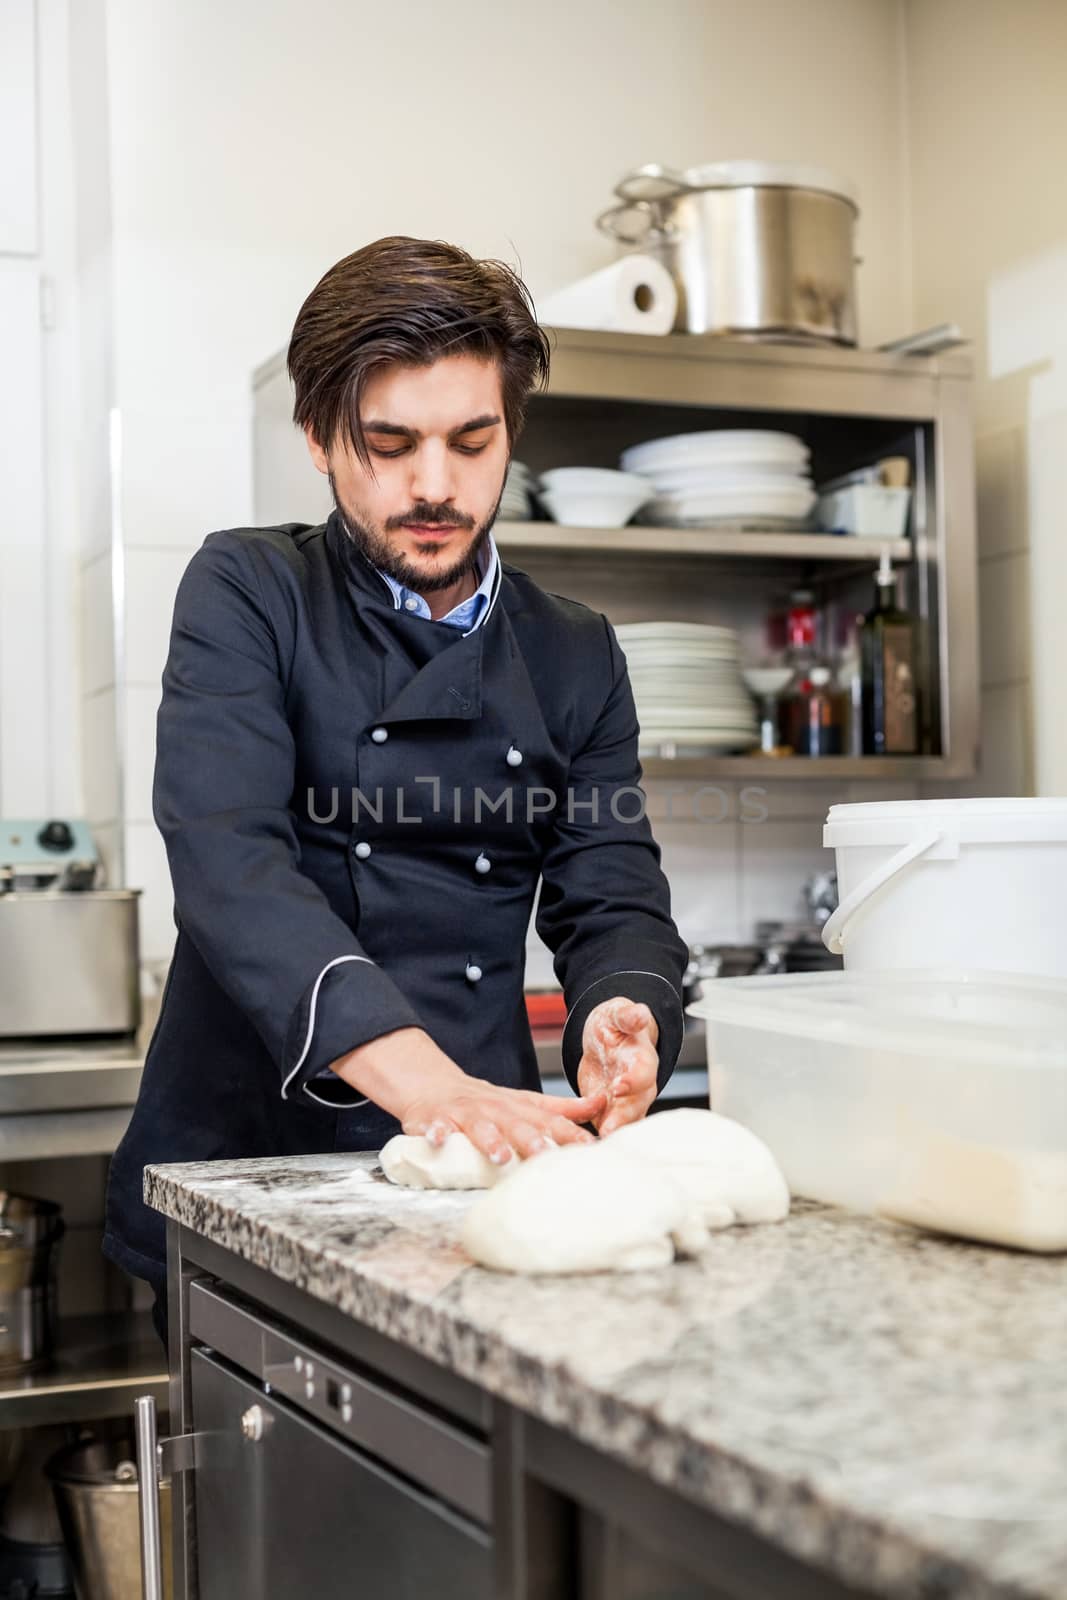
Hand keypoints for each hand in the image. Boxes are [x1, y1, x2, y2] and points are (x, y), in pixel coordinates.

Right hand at [330, 1027, 605, 1167]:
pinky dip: (438, 1132)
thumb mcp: (526, 1103)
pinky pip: (436, 1125)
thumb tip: (601, 1104)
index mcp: (518, 1107)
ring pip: (479, 1125)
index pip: (548, 1119)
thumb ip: (562, 1109)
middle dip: (532, 1140)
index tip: (589, 1147)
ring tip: (500, 1156)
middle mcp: (495, 1108)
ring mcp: (466, 1112)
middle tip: (546, 1156)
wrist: (434, 1085)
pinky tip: (439, 1141)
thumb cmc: (487, 1103)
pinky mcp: (437, 1118)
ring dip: (490, 1140)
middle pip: (516, 1123)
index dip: (568, 1132)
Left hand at [576, 997, 658, 1135]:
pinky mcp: (608, 1111)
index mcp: (642, 1058)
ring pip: (623, 1121)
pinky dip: (597, 1136)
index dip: (632, 1080)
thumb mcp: (616, 1014)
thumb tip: (641, 1013)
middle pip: (636, 1104)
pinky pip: (606, 1126)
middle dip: (623, 1117)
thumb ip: (627, 1016)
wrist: (606, 1038)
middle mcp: (638, 1084)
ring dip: (611, 1132)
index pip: (642, 1072)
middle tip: (608, 1129)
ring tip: (596, 1143)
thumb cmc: (614, 1025)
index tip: (618, 1088)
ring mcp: (625, 1100)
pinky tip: (582, 1146)